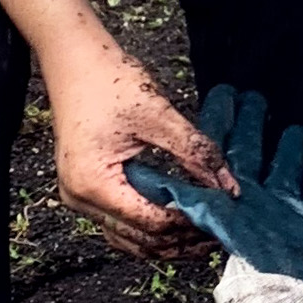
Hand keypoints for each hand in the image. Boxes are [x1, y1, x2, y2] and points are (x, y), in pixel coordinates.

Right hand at [44, 32, 235, 257]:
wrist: (74, 60)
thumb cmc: (108, 80)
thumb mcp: (157, 114)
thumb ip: (194, 151)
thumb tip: (228, 185)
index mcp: (93, 182)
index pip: (151, 222)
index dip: (189, 224)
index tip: (222, 218)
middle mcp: (80, 199)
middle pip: (140, 239)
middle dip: (182, 240)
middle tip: (220, 233)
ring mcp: (79, 198)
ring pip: (130, 240)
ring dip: (167, 242)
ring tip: (204, 234)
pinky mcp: (86, 191)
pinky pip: (120, 225)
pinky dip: (149, 230)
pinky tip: (178, 223)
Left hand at [128, 85, 302, 288]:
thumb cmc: (255, 276)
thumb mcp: (217, 226)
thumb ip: (195, 201)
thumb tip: (160, 182)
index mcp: (231, 198)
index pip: (219, 150)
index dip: (221, 121)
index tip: (225, 93)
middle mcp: (256, 201)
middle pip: (252, 154)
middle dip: (253, 125)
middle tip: (253, 97)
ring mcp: (288, 212)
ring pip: (287, 168)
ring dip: (289, 147)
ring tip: (294, 128)